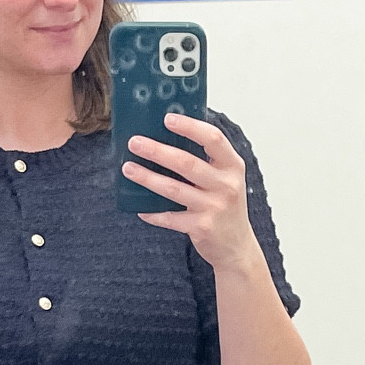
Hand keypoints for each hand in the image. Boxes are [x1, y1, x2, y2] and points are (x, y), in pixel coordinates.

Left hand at [121, 113, 262, 273]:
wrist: (237, 246)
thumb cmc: (226, 206)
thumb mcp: (226, 178)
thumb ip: (207, 159)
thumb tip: (169, 135)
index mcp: (233, 166)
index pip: (213, 138)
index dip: (190, 127)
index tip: (167, 118)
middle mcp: (226, 185)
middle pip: (187, 163)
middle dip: (157, 151)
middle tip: (134, 142)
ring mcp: (214, 207)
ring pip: (174, 189)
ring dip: (147, 178)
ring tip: (128, 169)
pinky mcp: (201, 227)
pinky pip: (170, 218)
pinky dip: (153, 212)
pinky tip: (139, 207)